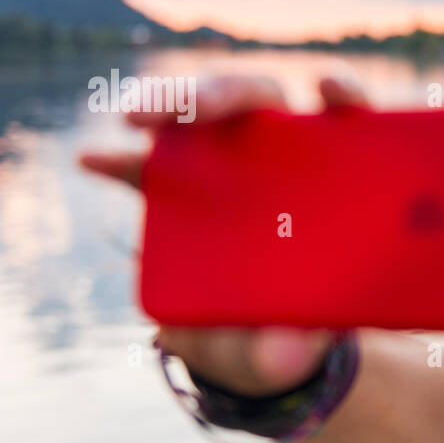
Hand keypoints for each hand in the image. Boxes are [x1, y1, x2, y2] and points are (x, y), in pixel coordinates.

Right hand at [78, 72, 368, 394]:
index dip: (345, 94)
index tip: (328, 86)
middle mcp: (287, 161)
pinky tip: (93, 158)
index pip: (351, 122)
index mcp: (337, 184)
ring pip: (206, 116)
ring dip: (170, 104)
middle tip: (194, 109)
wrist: (267, 353)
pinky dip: (123, 160)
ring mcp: (234, 171)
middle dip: (227, 92)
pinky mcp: (187, 193)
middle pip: (263, 102)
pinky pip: (152, 167)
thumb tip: (288, 356)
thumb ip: (298, 345)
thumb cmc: (305, 334)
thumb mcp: (304, 344)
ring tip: (135, 119)